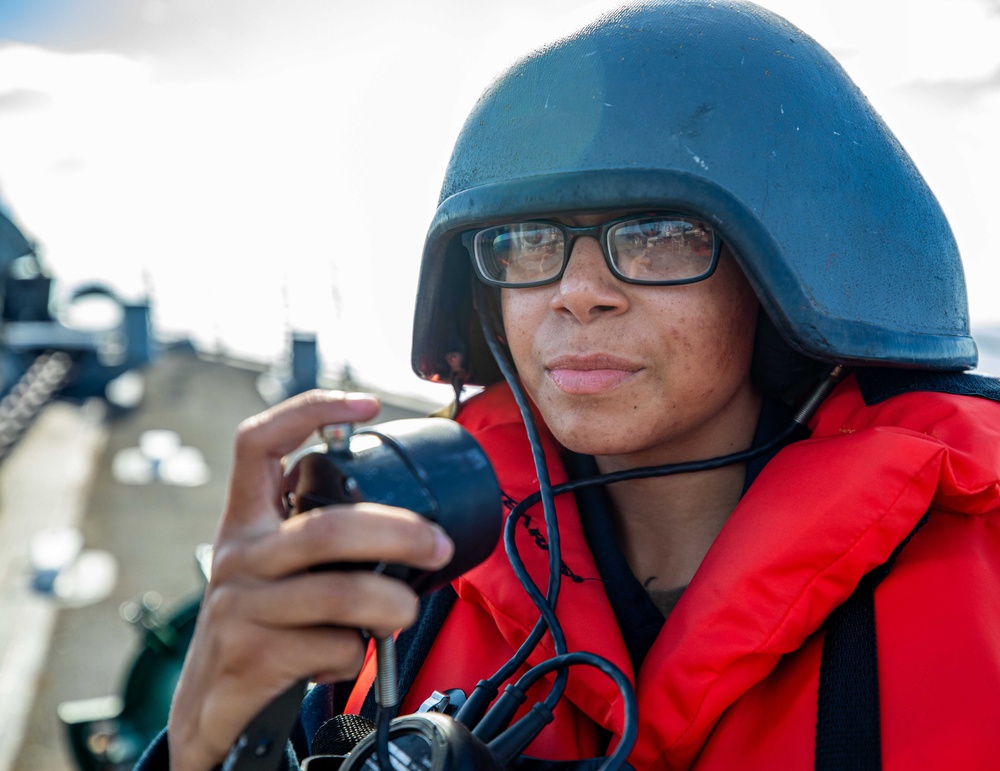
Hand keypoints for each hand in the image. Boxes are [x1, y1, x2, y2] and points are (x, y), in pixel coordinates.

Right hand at [166, 390, 453, 770]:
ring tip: (407, 611)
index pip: (258, 443)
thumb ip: (318, 539)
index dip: (309, 412)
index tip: (367, 404)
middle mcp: (240, 554)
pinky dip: (355, 653)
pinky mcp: (253, 656)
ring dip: (391, 604)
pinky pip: (330, 647)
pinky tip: (349, 654)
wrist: (208, 705)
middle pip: (328, 528)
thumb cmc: (261, 622)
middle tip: (437, 546)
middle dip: (399, 535)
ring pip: (338, 593)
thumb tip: (409, 526)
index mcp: (247, 519)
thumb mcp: (275, 567)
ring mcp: (242, 606)